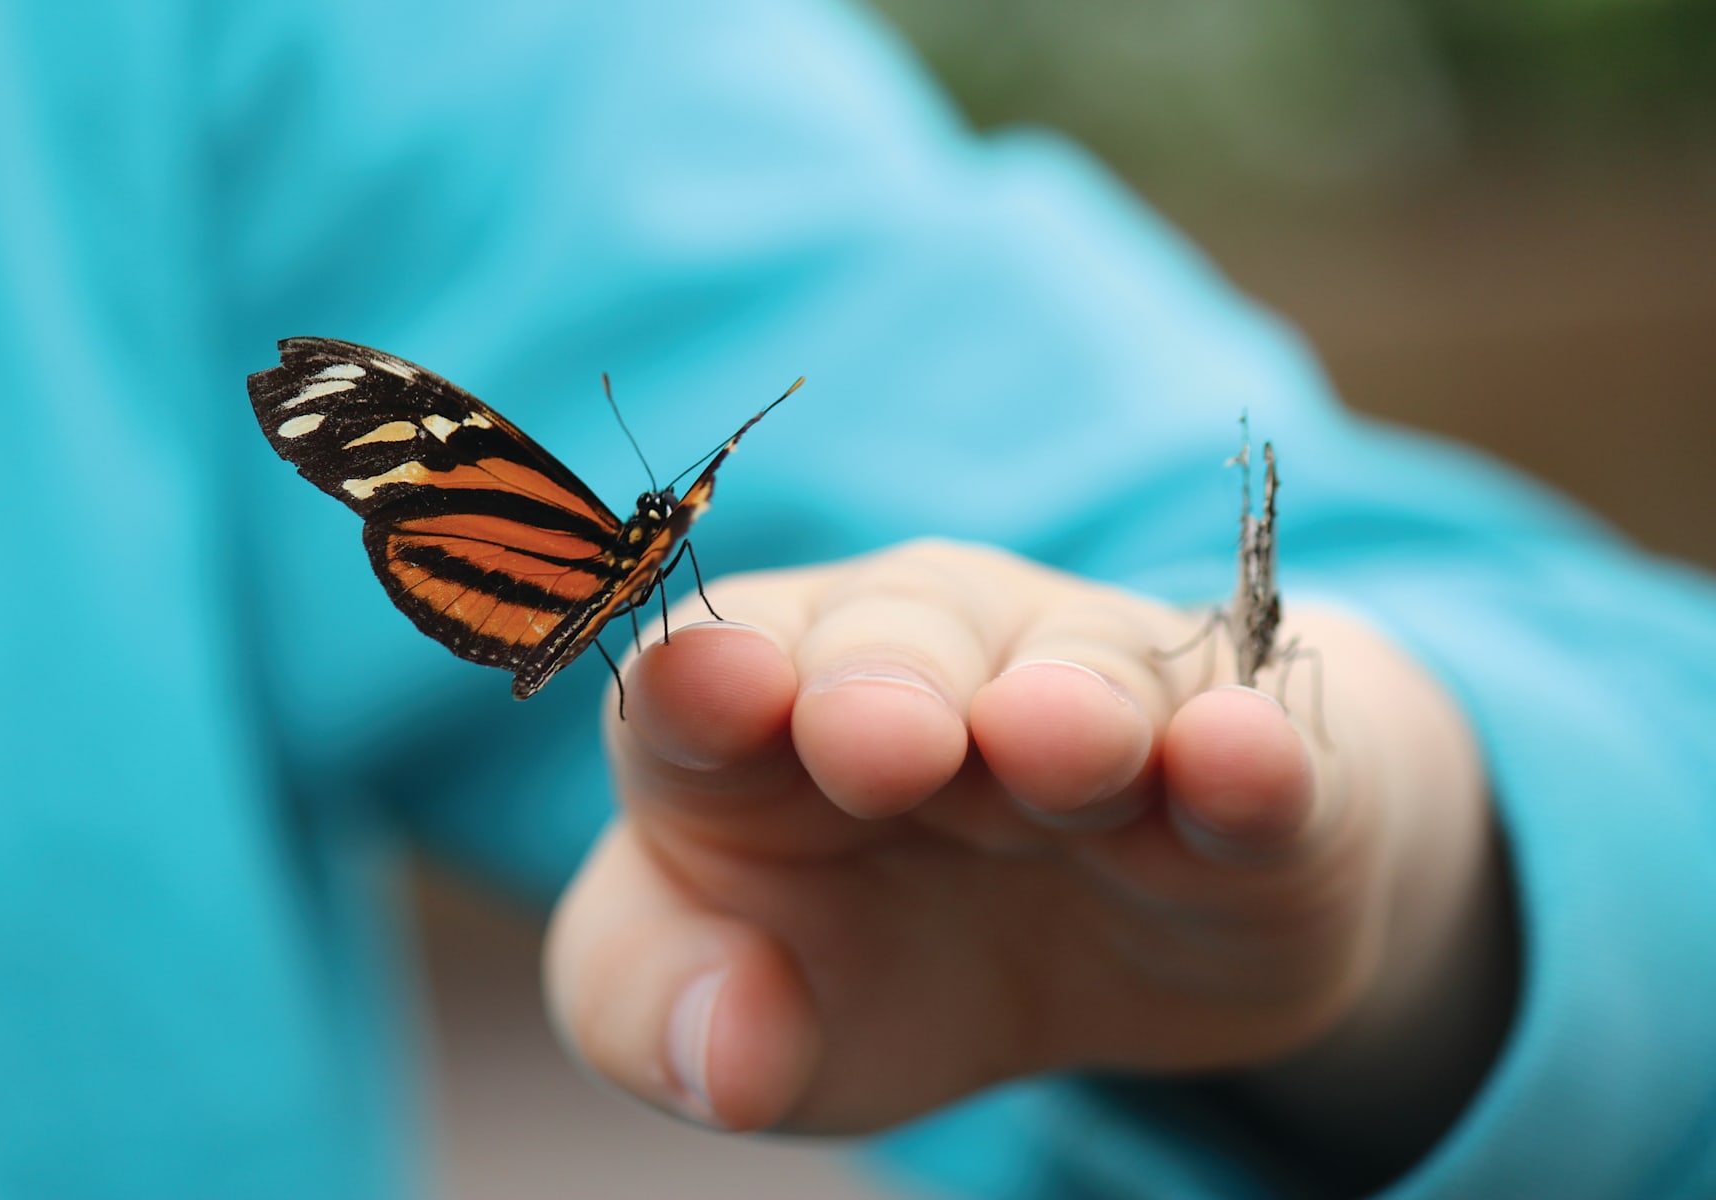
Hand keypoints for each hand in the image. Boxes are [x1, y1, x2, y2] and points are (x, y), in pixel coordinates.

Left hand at [544, 540, 1510, 1173]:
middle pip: (896, 636)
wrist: (1127, 955)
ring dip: (1071, 706)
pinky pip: (1256, 747)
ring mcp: (1095, 695)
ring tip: (1059, 744)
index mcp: (765, 710)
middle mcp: (926, 662)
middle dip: (885, 680)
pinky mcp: (1247, 769)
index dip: (704, 676)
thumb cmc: (885, 959)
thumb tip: (725, 1048)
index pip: (711, 667)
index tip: (710, 689)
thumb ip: (666, 1013)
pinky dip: (1250, 757)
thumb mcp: (745, 1010)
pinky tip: (1242, 756)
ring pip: (1083, 671)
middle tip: (880, 741)